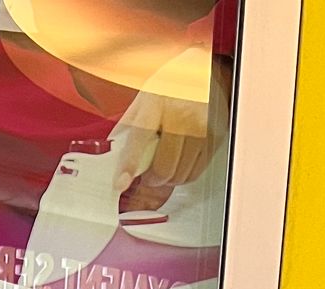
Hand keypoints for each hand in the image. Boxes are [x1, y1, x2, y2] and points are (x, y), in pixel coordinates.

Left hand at [119, 90, 211, 211]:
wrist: (205, 70)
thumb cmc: (172, 85)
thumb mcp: (145, 98)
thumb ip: (128, 126)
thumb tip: (110, 153)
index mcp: (158, 102)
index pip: (140, 139)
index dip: (130, 164)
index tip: (121, 182)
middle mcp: (182, 114)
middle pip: (163, 167)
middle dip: (151, 178)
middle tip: (147, 174)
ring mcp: (201, 126)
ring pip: (179, 174)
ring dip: (167, 178)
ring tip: (163, 165)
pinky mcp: (215, 136)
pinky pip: (194, 172)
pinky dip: (183, 174)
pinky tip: (179, 161)